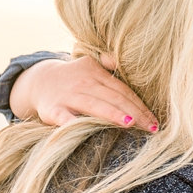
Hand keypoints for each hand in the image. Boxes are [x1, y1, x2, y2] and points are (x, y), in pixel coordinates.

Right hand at [11, 53, 157, 129]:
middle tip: (152, 127)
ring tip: (130, 123)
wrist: (38, 81)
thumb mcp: (91, 64)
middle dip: (135, 113)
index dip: (140, 105)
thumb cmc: (74, 78)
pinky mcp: (53, 110)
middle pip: (113, 98)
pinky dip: (74, 124)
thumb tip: (125, 60)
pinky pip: (65, 118)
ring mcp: (68, 96)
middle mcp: (84, 83)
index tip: (154, 120)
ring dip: (112, 114)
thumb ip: (109, 63)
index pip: (123, 90)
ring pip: (94, 106)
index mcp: (96, 73)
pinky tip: (87, 131)